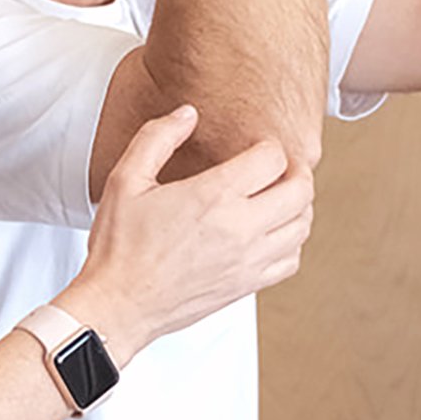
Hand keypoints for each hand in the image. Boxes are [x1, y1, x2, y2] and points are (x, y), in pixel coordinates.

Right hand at [63, 106, 312, 361]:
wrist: (118, 305)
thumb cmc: (118, 246)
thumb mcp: (126, 180)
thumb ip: (157, 138)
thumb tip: (187, 114)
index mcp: (212, 196)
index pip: (272, 159)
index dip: (268, 146)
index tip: (255, 147)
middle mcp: (239, 228)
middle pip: (300, 191)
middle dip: (296, 171)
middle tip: (281, 166)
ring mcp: (248, 260)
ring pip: (302, 226)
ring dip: (298, 206)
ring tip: (280, 196)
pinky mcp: (247, 285)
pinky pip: (291, 260)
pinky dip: (291, 242)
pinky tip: (272, 234)